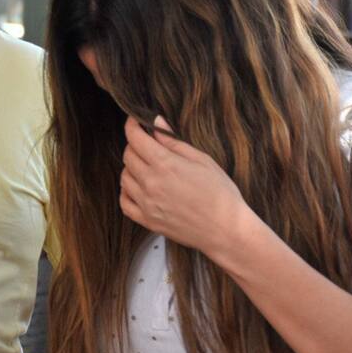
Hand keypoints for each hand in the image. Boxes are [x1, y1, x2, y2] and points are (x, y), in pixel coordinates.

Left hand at [120, 116, 254, 258]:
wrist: (227, 231)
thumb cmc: (221, 194)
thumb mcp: (201, 160)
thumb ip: (174, 142)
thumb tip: (156, 123)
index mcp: (165, 165)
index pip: (135, 138)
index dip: (132, 125)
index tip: (134, 121)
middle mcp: (151, 183)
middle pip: (128, 156)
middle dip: (135, 145)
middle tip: (148, 145)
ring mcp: (147, 204)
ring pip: (124, 177)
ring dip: (132, 168)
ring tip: (148, 167)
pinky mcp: (147, 221)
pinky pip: (124, 202)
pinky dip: (127, 192)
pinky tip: (139, 188)